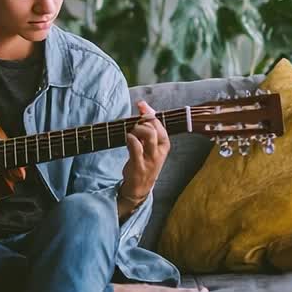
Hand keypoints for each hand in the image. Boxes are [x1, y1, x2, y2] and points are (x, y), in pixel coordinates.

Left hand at [120, 100, 168, 216]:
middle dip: (141, 122)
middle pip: (154, 128)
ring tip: (131, 134)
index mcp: (164, 144)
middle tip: (134, 127)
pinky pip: (136, 147)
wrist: (139, 187)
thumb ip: (147, 127)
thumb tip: (143, 106)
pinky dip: (130, 139)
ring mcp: (150, 159)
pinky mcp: (139, 165)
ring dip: (136, 130)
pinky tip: (127, 140)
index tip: (141, 105)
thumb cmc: (144, 161)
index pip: (160, 124)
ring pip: (148, 135)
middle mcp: (159, 151)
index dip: (149, 112)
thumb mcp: (149, 144)